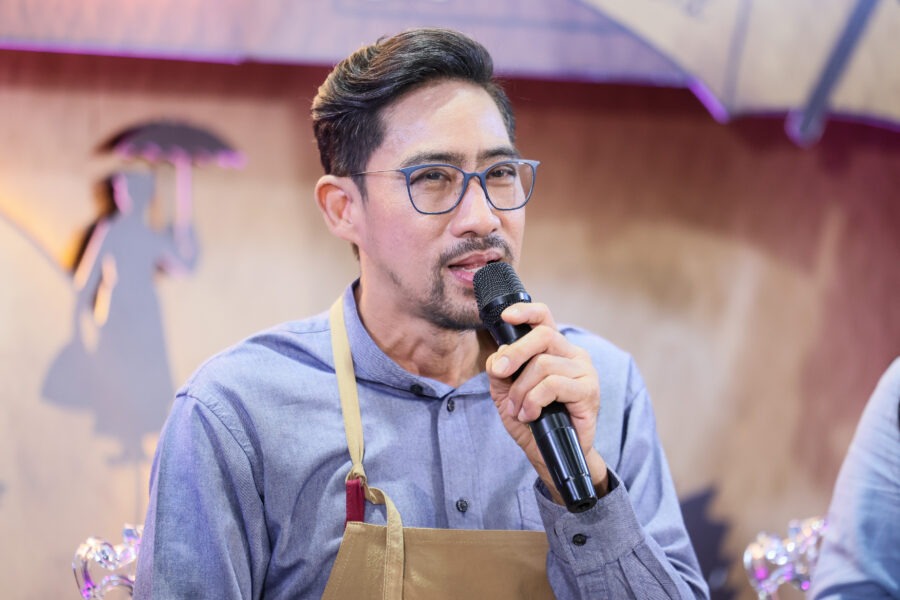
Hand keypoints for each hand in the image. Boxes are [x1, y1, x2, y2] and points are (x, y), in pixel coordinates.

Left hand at [485, 302, 608, 501]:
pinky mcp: (589, 391)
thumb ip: (500, 370)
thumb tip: (498, 355)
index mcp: (555, 349)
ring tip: (518, 409)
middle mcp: (573, 355)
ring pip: (544, 364)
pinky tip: (531, 414)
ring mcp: (584, 372)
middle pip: (542, 336)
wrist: (550, 455)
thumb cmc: (532, 421)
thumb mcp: (505, 393)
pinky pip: (553, 384)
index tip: (506, 317)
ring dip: (522, 390)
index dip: (525, 311)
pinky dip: (534, 400)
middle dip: (515, 354)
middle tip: (499, 374)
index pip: (544, 318)